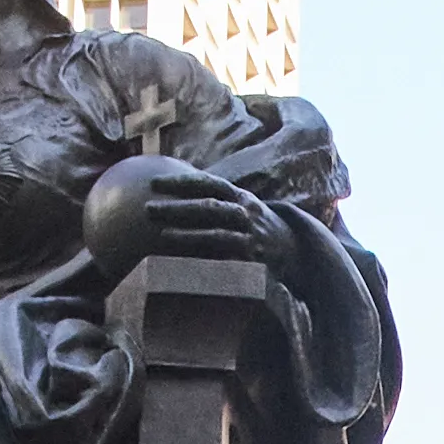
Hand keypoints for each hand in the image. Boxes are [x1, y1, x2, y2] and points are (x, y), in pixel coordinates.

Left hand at [79, 153, 275, 279]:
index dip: (181, 181)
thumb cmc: (257, 227)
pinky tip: (186, 262)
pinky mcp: (254, 260)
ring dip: (187, 233)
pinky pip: (226, 259)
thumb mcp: (242, 207)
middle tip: (149, 208)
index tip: (154, 182)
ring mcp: (251, 236)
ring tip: (162, 234)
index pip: (208, 183)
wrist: (294, 250)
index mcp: (240, 196)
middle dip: (177, 206)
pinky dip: (206, 259)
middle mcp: (246, 212)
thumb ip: (216, 200)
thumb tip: (177, 194)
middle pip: (208, 206)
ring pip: (215, 233)